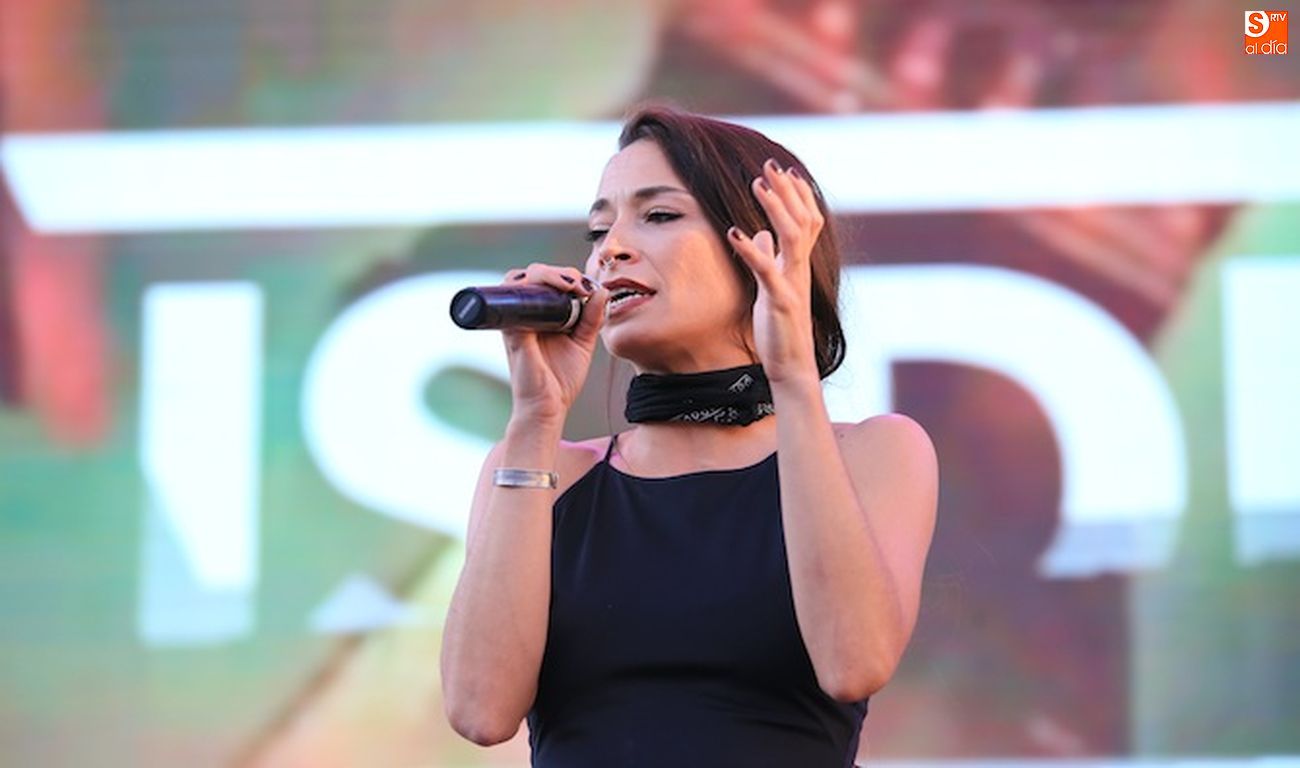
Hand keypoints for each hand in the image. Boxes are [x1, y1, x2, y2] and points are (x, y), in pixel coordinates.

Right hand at [498, 263, 609, 424]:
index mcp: (537, 316)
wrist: (549, 407)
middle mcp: (522, 315)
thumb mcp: (583, 342)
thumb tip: (602, 290)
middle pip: (531, 275)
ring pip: (520, 280)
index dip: (564, 275)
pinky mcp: (512, 332)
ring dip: (547, 274)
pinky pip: (514, 301)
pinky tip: (556, 292)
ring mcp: (514, 322)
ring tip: (571, 285)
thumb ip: (592, 317)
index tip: (587, 286)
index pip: (543, 281)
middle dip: (558, 272)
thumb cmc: (560, 380)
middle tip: (580, 285)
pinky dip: (532, 288)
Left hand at [727, 158, 824, 383]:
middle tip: (770, 164)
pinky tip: (734, 233)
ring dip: (775, 208)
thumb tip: (759, 234)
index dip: (797, 194)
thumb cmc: (780, 329)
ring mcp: (792, 284)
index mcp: (798, 266)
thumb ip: (769, 258)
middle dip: (786, 190)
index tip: (782, 169)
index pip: (806, 221)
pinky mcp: (780, 302)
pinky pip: (768, 271)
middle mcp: (800, 270)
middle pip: (802, 220)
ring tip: (757, 184)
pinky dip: (751, 251)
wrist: (791, 367)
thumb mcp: (773, 287)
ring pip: (793, 237)